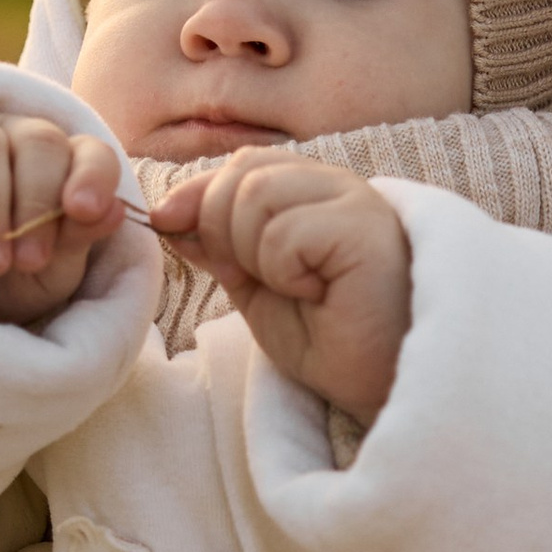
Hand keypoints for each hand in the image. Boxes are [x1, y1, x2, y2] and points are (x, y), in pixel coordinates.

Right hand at [0, 108, 122, 323]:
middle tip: (25, 262)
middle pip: (38, 142)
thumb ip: (77, 241)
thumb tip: (115, 209)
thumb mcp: (45, 278)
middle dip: (37, 203)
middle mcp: (11, 141)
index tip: (84, 211)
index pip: (89, 152)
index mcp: (58, 169)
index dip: (92, 176)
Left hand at [154, 158, 411, 419]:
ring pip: (256, 195)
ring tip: (296, 289)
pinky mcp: (365, 229)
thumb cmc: (333, 342)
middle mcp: (340, 187)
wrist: (384, 386)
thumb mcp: (258, 290)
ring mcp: (357, 202)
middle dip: (221, 229)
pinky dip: (283, 273)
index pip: (244, 165)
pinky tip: (319, 294)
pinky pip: (284, 233)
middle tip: (259, 280)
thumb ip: (221, 248)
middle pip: (243, 173)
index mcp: (316, 193)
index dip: (198, 193)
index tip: (168, 225)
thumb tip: (169, 215)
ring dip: (254, 255)